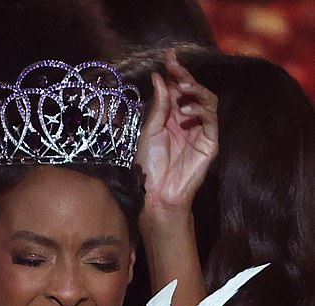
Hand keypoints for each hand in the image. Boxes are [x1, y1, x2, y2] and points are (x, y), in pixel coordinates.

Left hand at [136, 49, 217, 213]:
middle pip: (193, 91)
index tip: (168, 55)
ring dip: (196, 90)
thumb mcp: (150, 130)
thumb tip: (160, 76)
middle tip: (176, 65)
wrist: (156, 193)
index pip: (177, 88)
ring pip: (208, 101)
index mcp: (172, 116)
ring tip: (182, 88)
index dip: (175, 71)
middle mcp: (188, 120)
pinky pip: (212, 120)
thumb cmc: (149, 165)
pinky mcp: (210, 143)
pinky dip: (201, 111)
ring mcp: (201, 131)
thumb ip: (158, 105)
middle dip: (185, 75)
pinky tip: (186, 112)